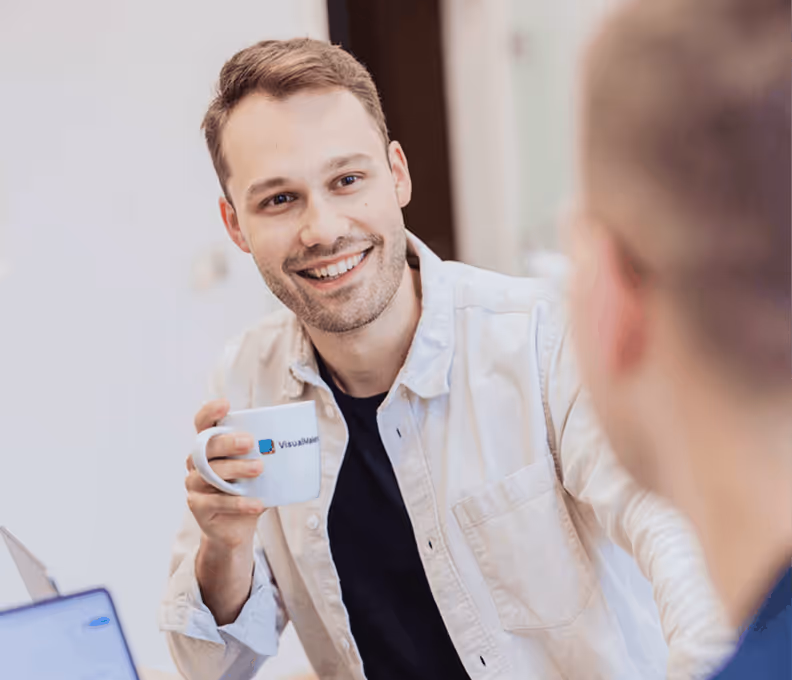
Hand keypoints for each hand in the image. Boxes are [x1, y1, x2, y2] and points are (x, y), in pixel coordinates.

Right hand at [185, 399, 266, 550]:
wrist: (236, 528)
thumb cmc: (247, 491)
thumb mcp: (255, 469)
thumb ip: (263, 454)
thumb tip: (295, 440)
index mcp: (209, 447)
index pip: (202, 424)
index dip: (210, 412)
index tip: (225, 404)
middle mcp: (196, 464)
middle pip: (205, 448)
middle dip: (227, 443)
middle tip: (249, 442)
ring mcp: (194, 486)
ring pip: (211, 474)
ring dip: (236, 469)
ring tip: (258, 469)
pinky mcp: (198, 508)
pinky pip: (217, 503)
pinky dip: (239, 502)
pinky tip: (256, 503)